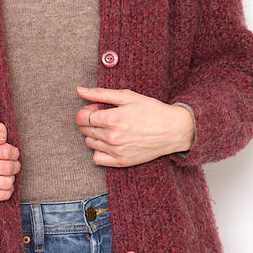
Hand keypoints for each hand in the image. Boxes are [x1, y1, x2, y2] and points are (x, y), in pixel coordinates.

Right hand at [0, 123, 20, 206]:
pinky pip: (4, 195)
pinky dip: (7, 191)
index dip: (14, 153)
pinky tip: (1, 187)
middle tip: (12, 167)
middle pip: (7, 168)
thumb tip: (0, 138)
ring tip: (6, 176)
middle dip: (15, 167)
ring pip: (7, 182)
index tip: (11, 154)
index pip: (6, 152)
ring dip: (11, 180)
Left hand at [75, 87, 195, 166]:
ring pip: (90, 143)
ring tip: (110, 129)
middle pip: (84, 130)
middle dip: (89, 121)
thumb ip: (100, 93)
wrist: (173, 130)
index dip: (85, 111)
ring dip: (95, 135)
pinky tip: (109, 143)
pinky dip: (99, 151)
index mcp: (112, 119)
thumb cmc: (151, 110)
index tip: (96, 109)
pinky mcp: (121, 162)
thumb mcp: (127, 96)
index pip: (81, 118)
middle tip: (105, 117)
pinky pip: (97, 159)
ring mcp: (116, 151)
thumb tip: (79, 90)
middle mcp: (112, 137)